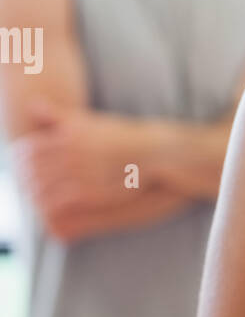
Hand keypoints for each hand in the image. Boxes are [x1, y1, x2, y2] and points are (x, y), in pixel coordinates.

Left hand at [10, 98, 132, 227]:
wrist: (153, 153)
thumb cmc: (119, 136)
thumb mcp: (88, 120)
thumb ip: (58, 115)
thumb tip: (31, 106)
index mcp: (68, 133)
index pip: (27, 150)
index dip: (19, 161)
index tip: (21, 168)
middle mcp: (71, 152)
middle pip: (32, 171)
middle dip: (25, 181)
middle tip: (26, 187)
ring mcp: (80, 173)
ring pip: (41, 189)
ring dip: (34, 196)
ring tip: (36, 200)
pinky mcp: (89, 193)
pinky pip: (57, 204)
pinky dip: (48, 208)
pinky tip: (49, 210)